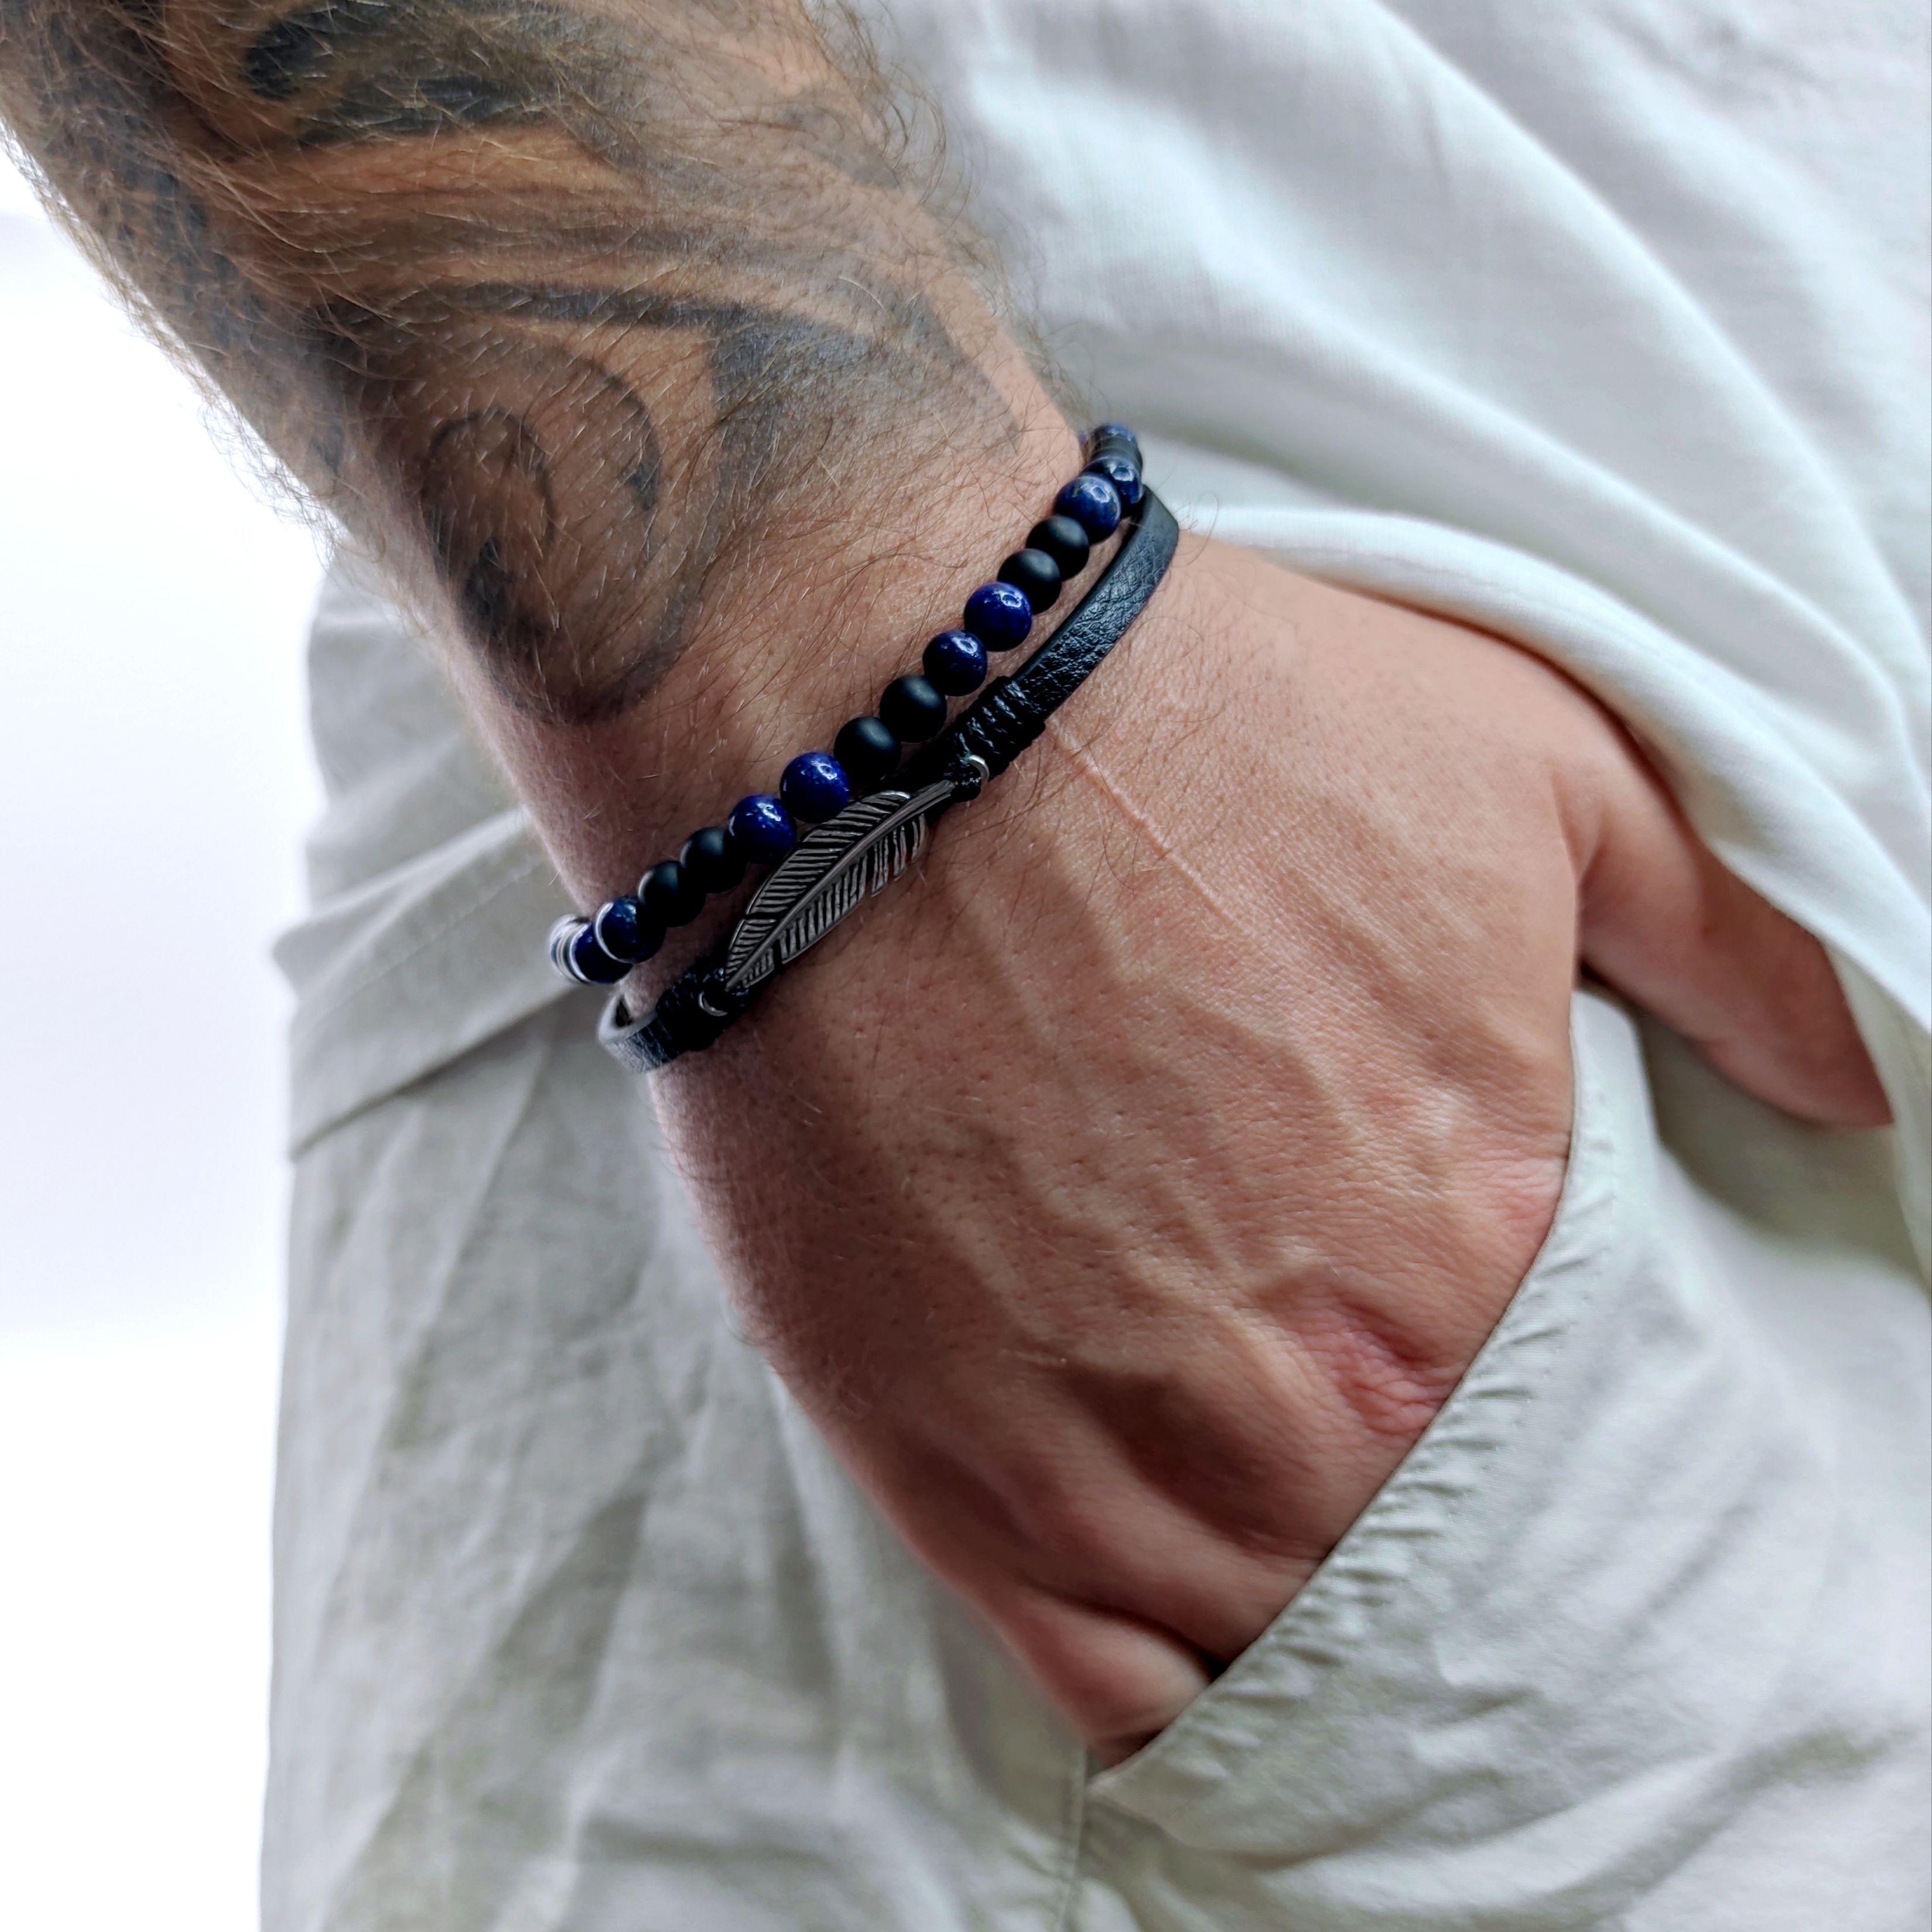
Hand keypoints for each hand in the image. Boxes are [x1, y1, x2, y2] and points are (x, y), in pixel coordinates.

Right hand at [651, 536, 1885, 1762]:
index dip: (1534, 1400)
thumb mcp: (1536, 768)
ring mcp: (1126, 1453)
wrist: (885, 727)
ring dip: (1295, 1595)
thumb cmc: (1207, 728)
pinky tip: (1178, 1619)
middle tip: (1353, 1417)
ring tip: (1272, 1517)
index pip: (1575, 1425)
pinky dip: (1164, 1680)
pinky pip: (1105, 1681)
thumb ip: (1727, 946)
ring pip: (1275, 1634)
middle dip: (1415, 1502)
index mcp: (1481, 1236)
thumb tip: (1849, 1090)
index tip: (1467, 1349)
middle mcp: (1319, 1386)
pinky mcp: (955, 1470)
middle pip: (1420, 1542)